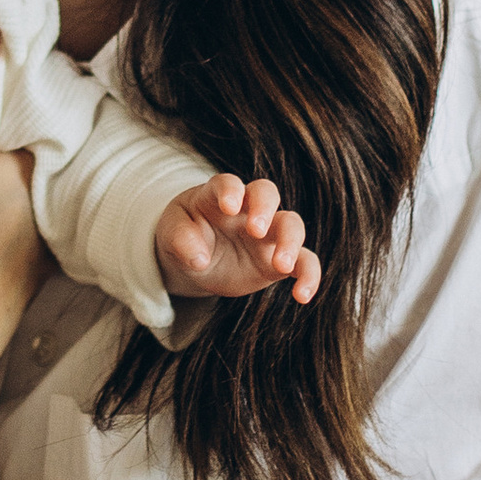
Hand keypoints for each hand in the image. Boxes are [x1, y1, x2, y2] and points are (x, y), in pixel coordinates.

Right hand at [0, 16, 42, 439]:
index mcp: (28, 174)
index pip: (40, 114)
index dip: (17, 94)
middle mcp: (47, 217)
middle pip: (37, 162)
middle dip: (12, 142)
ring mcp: (37, 263)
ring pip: (28, 207)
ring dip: (7, 192)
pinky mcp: (18, 299)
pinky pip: (18, 246)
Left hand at [157, 173, 320, 306]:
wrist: (195, 260)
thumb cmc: (183, 235)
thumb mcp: (171, 234)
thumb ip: (180, 239)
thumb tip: (198, 258)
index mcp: (219, 195)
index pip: (228, 183)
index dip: (231, 191)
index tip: (228, 206)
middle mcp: (248, 209)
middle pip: (267, 193)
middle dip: (265, 208)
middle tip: (255, 230)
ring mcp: (267, 234)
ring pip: (291, 225)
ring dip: (290, 242)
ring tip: (280, 265)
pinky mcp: (278, 261)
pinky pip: (304, 263)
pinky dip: (309, 276)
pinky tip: (302, 296)